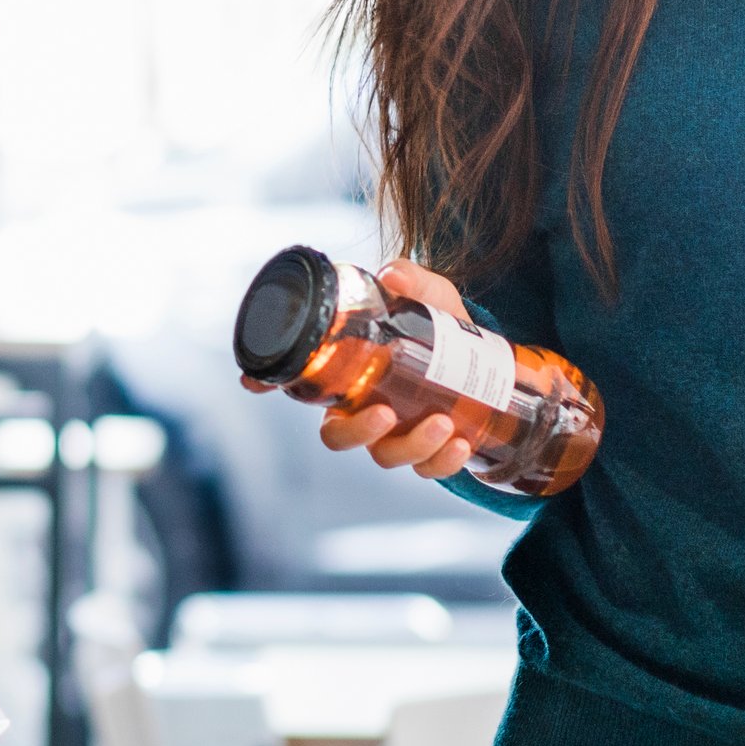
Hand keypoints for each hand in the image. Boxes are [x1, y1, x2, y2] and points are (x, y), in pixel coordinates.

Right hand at [241, 259, 481, 478]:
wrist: (492, 359)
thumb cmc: (446, 327)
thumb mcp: (432, 296)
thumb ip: (413, 281)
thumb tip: (393, 276)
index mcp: (349, 373)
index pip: (299, 381)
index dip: (267, 383)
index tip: (252, 382)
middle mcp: (363, 409)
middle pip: (337, 437)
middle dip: (358, 433)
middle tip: (385, 415)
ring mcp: (395, 435)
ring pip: (385, 457)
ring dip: (412, 447)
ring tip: (445, 424)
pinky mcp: (429, 452)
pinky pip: (428, 469)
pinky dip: (443, 462)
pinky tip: (462, 443)